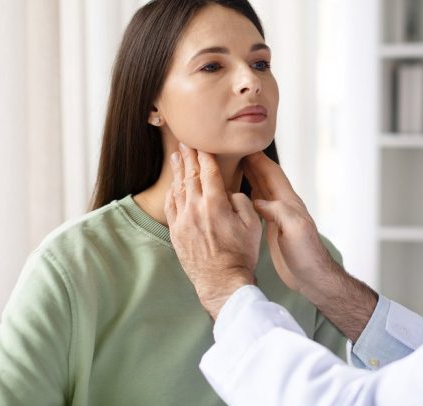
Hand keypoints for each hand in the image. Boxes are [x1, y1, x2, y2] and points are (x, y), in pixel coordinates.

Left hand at [164, 144, 261, 319]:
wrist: (222, 281)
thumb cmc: (241, 254)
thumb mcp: (251, 224)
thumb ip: (241, 201)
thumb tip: (229, 192)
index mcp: (216, 204)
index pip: (208, 171)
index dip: (205, 155)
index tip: (202, 144)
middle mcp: (196, 208)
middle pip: (190, 175)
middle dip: (188, 156)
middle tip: (185, 142)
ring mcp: (183, 220)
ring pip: (178, 188)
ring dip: (178, 170)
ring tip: (177, 156)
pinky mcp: (176, 232)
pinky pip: (171, 205)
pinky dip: (173, 191)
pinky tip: (174, 184)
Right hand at [243, 151, 377, 340]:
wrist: (312, 277)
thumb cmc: (307, 254)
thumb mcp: (295, 229)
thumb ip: (278, 211)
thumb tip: (257, 202)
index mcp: (289, 203)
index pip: (272, 174)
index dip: (258, 158)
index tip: (243, 145)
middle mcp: (283, 206)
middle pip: (264, 178)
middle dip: (249, 163)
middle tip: (230, 151)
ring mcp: (278, 217)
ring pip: (260, 190)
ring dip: (247, 177)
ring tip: (229, 166)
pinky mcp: (272, 228)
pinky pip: (256, 206)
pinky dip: (246, 196)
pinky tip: (236, 195)